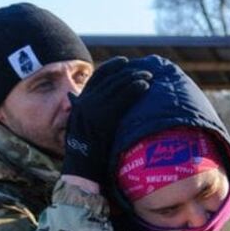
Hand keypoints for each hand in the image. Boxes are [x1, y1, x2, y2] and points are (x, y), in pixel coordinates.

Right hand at [61, 57, 152, 181]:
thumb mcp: (84, 128)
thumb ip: (91, 113)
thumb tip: (105, 104)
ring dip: (134, 79)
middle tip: (145, 70)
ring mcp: (93, 110)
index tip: (124, 62)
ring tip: (149, 77)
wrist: (81, 168)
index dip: (111, 67)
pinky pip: (121, 99)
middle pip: (110, 80)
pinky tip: (145, 87)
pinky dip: (133, 90)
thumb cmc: (86, 152)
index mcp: (80, 103)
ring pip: (116, 87)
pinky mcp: (103, 118)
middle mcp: (85, 102)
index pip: (97, 77)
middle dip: (128, 73)